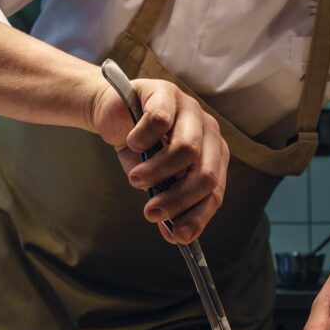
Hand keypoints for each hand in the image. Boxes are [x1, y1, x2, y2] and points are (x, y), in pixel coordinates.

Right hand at [91, 77, 229, 243]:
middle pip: (205, 173)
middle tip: (151, 213)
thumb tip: (175, 235)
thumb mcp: (154, 181)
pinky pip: (160, 122)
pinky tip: (131, 143)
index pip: (215, 192)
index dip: (198, 216)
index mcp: (213, 155)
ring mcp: (190, 110)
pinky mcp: (167, 93)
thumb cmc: (139, 150)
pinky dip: (142, 139)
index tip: (179, 236)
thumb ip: (167, 203)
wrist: (113, 115)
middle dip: (177, 199)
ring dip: (156, 172)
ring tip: (135, 179)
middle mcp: (208, 132)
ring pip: (186, 149)